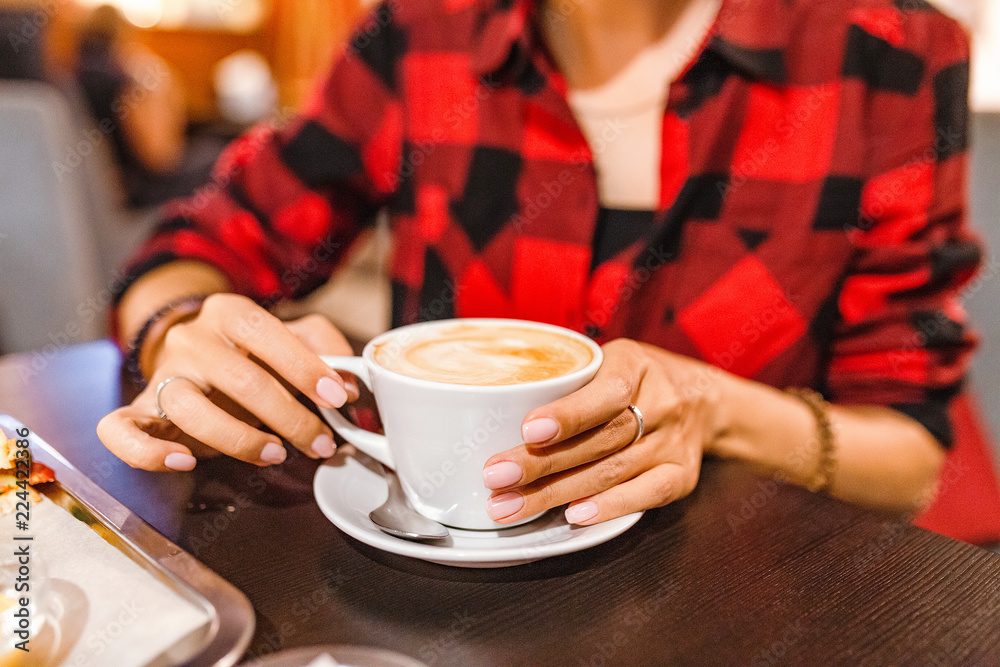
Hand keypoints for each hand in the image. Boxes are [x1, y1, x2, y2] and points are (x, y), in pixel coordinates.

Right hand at [98, 294, 355, 470]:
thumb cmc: (254, 352)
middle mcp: (192, 339)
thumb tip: (349, 384)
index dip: (305, 367)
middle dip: (290, 418)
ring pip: (190, 408)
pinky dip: (149, 452)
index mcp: (231, 313)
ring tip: (274, 454)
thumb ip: (324, 350)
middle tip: (320, 443)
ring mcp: (163, 374)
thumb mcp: (292, 337)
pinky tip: (184, 461)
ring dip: (239, 439)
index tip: (336, 398)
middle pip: (241, 380)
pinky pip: (122, 431)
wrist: (195, 351)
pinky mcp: (139, 409)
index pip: (268, 333)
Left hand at [481, 339, 727, 525]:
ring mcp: (672, 444)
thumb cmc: (638, 378)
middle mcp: (661, 404)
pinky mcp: (681, 476)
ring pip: (610, 472)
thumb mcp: (609, 359)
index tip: (527, 431)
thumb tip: (496, 402)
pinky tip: (574, 516)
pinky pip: (645, 495)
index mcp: (635, 366)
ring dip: (555, 493)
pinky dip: (608, 507)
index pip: (604, 394)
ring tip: (509, 505)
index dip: (567, 415)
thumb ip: (568, 379)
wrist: (705, 398)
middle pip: (597, 441)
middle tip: (495, 477)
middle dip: (540, 463)